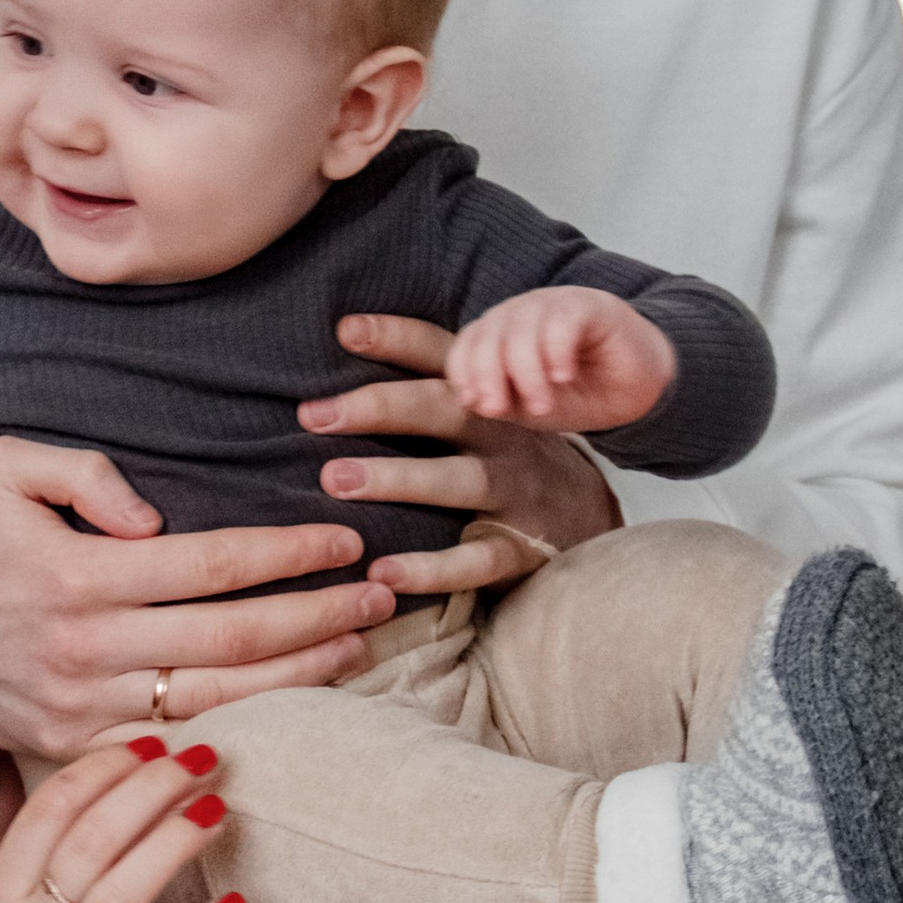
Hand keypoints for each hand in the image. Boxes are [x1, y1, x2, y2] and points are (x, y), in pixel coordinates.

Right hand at [0, 434, 395, 757]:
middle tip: (381, 594)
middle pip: (232, 638)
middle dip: (319, 615)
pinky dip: (238, 726)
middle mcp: (85, 649)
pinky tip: (291, 705)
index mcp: (76, 577)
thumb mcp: (7, 468)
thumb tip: (153, 513)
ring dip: (299, 677)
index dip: (287, 554)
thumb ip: (88, 472)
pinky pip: (171, 744)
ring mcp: (80, 708)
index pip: (211, 565)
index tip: (343, 542)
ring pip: (216, 700)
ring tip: (358, 647)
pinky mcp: (71, 745)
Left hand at [297, 312, 620, 596]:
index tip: (344, 329)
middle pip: (441, 409)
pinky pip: (473, 559)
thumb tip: (338, 359)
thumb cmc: (504, 456)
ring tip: (335, 479)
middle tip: (312, 415)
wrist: (590, 518)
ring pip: (455, 479)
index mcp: (485, 397)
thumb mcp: (481, 413)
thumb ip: (425, 388)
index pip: (441, 356)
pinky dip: (429, 569)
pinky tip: (381, 573)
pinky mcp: (520, 547)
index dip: (395, 337)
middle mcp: (501, 435)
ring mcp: (514, 491)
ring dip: (395, 478)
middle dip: (377, 407)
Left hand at [447, 286, 675, 438]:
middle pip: (489, 335)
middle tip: (502, 410)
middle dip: (489, 376)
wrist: (639, 390)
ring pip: (521, 330)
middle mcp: (520, 314)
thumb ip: (503, 402)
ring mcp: (553, 304)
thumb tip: (473, 399)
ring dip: (526, 373)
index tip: (479, 406)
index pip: (468, 344)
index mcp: (500, 335)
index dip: (465, 373)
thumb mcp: (533, 408)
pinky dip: (556, 352)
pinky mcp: (588, 303)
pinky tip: (564, 376)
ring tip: (542, 405)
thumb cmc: (581, 395)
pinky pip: (560, 321)